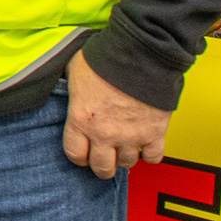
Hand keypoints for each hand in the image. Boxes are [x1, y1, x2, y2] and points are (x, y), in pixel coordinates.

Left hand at [62, 51, 169, 178]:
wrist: (139, 53)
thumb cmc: (106, 58)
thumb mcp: (74, 70)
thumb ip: (70, 87)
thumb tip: (66, 87)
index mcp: (81, 119)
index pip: (75, 154)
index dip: (78, 156)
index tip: (83, 153)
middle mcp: (105, 132)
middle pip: (102, 167)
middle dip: (102, 165)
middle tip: (104, 158)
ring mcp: (131, 135)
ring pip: (127, 163)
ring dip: (124, 156)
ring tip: (124, 145)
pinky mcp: (154, 132)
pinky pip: (153, 157)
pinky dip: (150, 153)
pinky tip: (145, 145)